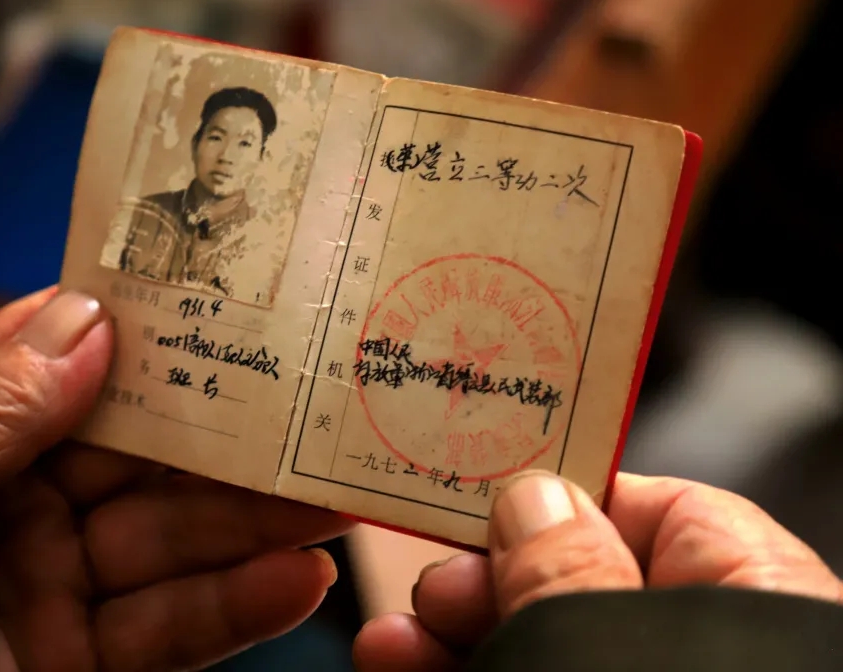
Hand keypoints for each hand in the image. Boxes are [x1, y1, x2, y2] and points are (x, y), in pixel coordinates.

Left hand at [0, 288, 352, 670]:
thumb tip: (91, 318)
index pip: (71, 364)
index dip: (150, 336)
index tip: (234, 309)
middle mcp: (15, 496)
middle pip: (144, 457)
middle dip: (230, 439)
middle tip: (314, 415)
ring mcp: (51, 579)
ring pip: (172, 541)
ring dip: (255, 525)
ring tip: (332, 501)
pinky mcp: (73, 659)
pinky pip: (165, 632)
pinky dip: (234, 608)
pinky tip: (294, 580)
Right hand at [353, 470, 842, 670]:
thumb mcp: (614, 651)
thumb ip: (575, 573)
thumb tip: (531, 492)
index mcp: (755, 599)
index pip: (655, 508)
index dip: (556, 492)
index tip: (475, 491)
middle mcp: (698, 646)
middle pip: (576, 579)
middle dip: (483, 574)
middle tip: (430, 582)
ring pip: (534, 640)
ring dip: (446, 631)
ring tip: (390, 640)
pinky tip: (401, 665)